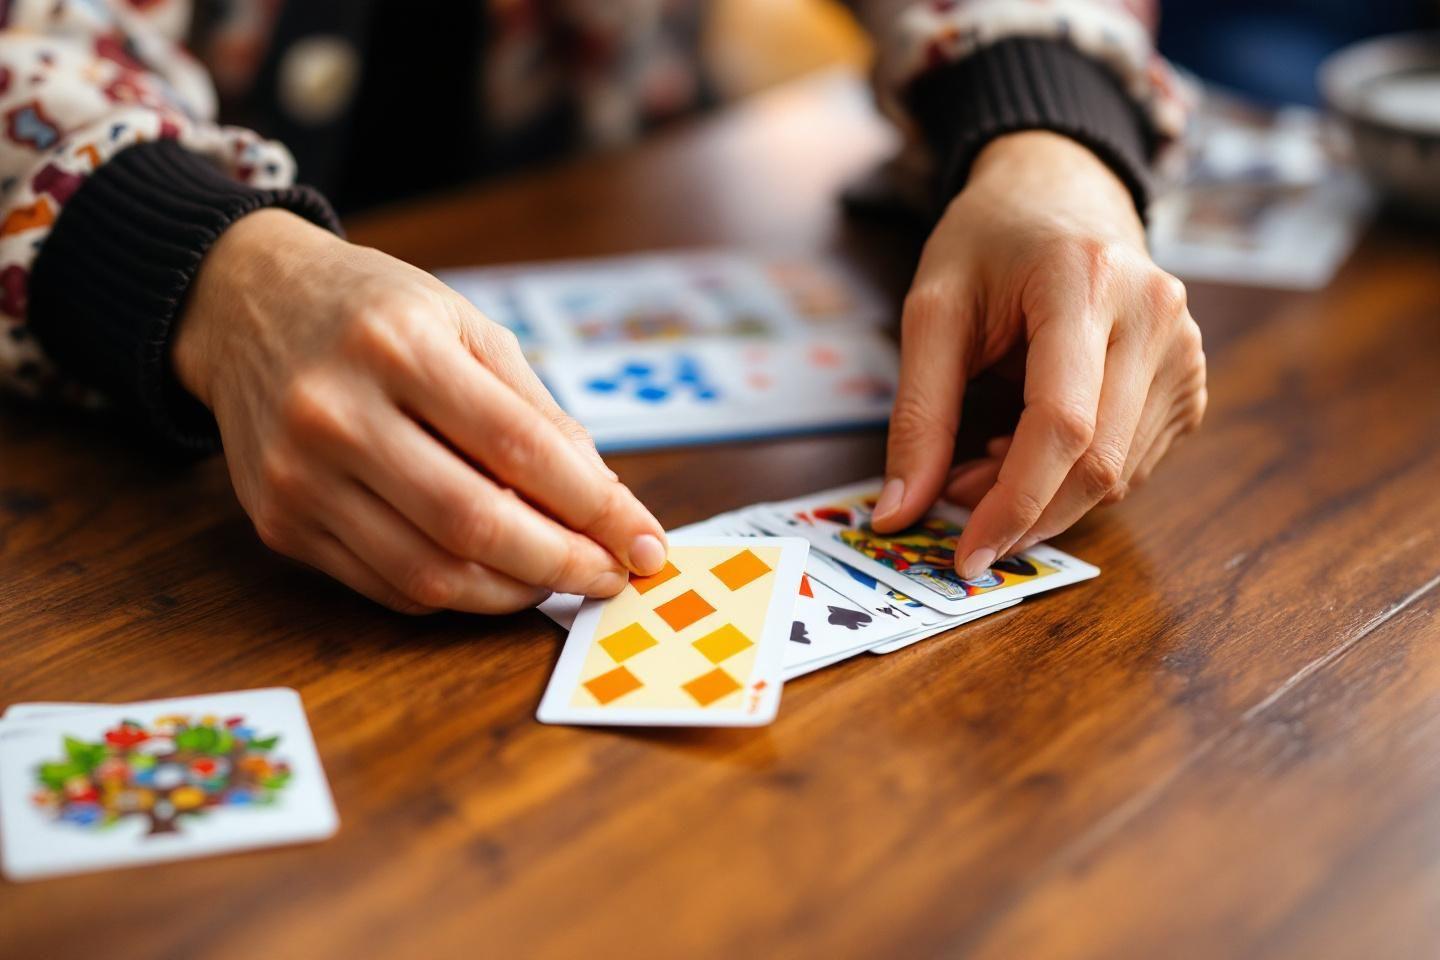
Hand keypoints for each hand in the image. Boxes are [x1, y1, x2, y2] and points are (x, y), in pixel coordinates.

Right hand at [173, 209, 667, 612]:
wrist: (245, 305)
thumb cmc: (374, 311)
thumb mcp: (466, 325)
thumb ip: (536, 412)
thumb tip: (605, 500)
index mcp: (398, 347)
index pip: (520, 447)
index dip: (596, 507)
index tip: (644, 541)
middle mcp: (337, 412)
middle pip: (473, 522)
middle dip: (562, 563)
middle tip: (611, 575)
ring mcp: (299, 475)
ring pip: (427, 572)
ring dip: (513, 592)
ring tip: (558, 579)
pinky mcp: (278, 521)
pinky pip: (385, 586)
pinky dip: (455, 593)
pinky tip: (494, 577)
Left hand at [873, 132, 1205, 577]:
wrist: (1062, 192)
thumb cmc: (989, 243)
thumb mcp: (932, 310)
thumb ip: (918, 415)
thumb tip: (897, 514)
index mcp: (1085, 283)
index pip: (1061, 425)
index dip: (1012, 503)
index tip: (965, 557)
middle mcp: (1155, 316)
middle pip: (1098, 465)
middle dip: (1022, 510)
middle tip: (956, 500)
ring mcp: (1185, 350)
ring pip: (1119, 477)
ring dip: (1044, 498)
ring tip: (986, 453)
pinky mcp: (1190, 382)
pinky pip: (1133, 466)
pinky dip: (1074, 480)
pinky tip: (1032, 440)